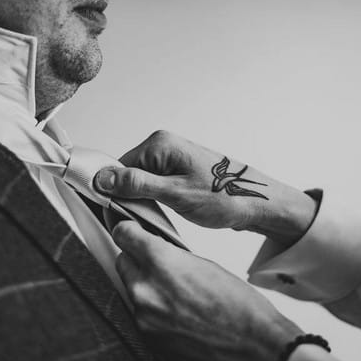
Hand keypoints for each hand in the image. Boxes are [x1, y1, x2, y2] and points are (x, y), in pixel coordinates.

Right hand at [95, 130, 316, 245]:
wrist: (258, 202)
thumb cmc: (224, 198)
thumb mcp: (174, 194)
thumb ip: (136, 185)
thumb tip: (102, 178)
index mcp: (159, 144)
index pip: (117, 166)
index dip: (115, 191)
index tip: (122, 212)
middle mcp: (164, 145)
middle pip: (128, 173)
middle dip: (132, 197)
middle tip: (148, 216)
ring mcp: (172, 157)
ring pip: (140, 181)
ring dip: (145, 200)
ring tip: (163, 213)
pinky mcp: (179, 170)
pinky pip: (154, 184)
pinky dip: (155, 199)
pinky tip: (168, 210)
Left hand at [112, 220, 302, 360]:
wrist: (252, 348)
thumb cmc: (238, 306)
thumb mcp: (204, 264)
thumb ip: (172, 256)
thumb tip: (156, 252)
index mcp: (161, 262)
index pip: (124, 235)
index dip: (128, 231)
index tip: (131, 233)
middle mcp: (145, 288)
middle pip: (123, 262)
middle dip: (136, 260)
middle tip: (156, 264)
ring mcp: (143, 316)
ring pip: (131, 290)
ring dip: (146, 288)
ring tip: (175, 295)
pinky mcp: (147, 337)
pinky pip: (140, 315)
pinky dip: (153, 311)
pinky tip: (177, 315)